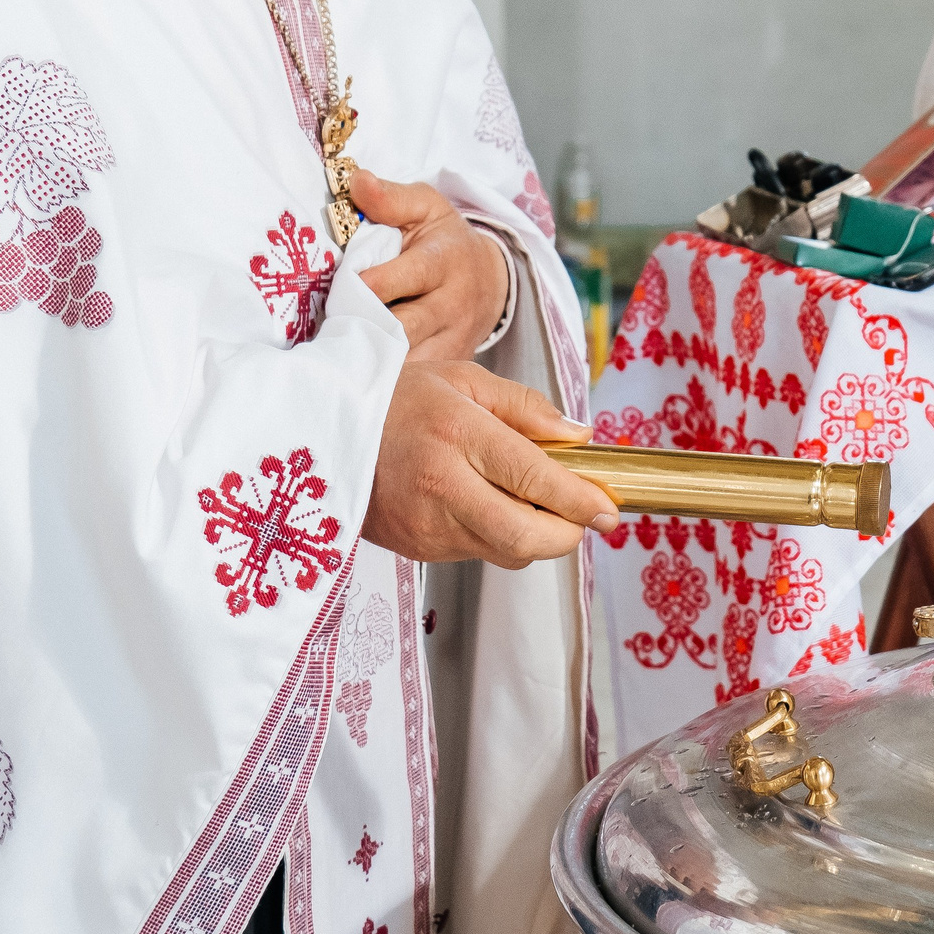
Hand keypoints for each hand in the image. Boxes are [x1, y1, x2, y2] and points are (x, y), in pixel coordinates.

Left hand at [351, 168, 511, 362]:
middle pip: (406, 326)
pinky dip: (390, 379)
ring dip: (375, 359)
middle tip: (331, 331)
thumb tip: (356, 181)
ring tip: (340, 357)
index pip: (407, 276)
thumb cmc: (444, 240)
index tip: (340, 288)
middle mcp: (452, 302)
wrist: (491, 279)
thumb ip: (391, 198)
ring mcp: (454, 337)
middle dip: (368, 328)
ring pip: (411, 359)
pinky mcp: (451, 362)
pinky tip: (361, 376)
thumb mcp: (426, 207)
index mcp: (444, 259)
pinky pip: (419, 378)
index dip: (371, 285)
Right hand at [363, 362, 616, 567]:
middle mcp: (441, 487)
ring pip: (506, 553)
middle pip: (525, 538)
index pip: (535, 480)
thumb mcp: (464, 379)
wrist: (323, 429)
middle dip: (566, 535)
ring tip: (531, 502)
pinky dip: (497, 537)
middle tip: (582, 517)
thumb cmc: (398, 397)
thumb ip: (526, 407)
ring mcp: (425, 526)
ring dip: (534, 537)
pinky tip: (487, 505)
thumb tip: (580, 436)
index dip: (580, 501)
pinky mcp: (415, 549)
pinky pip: (476, 553)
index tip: (609, 509)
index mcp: (457, 435)